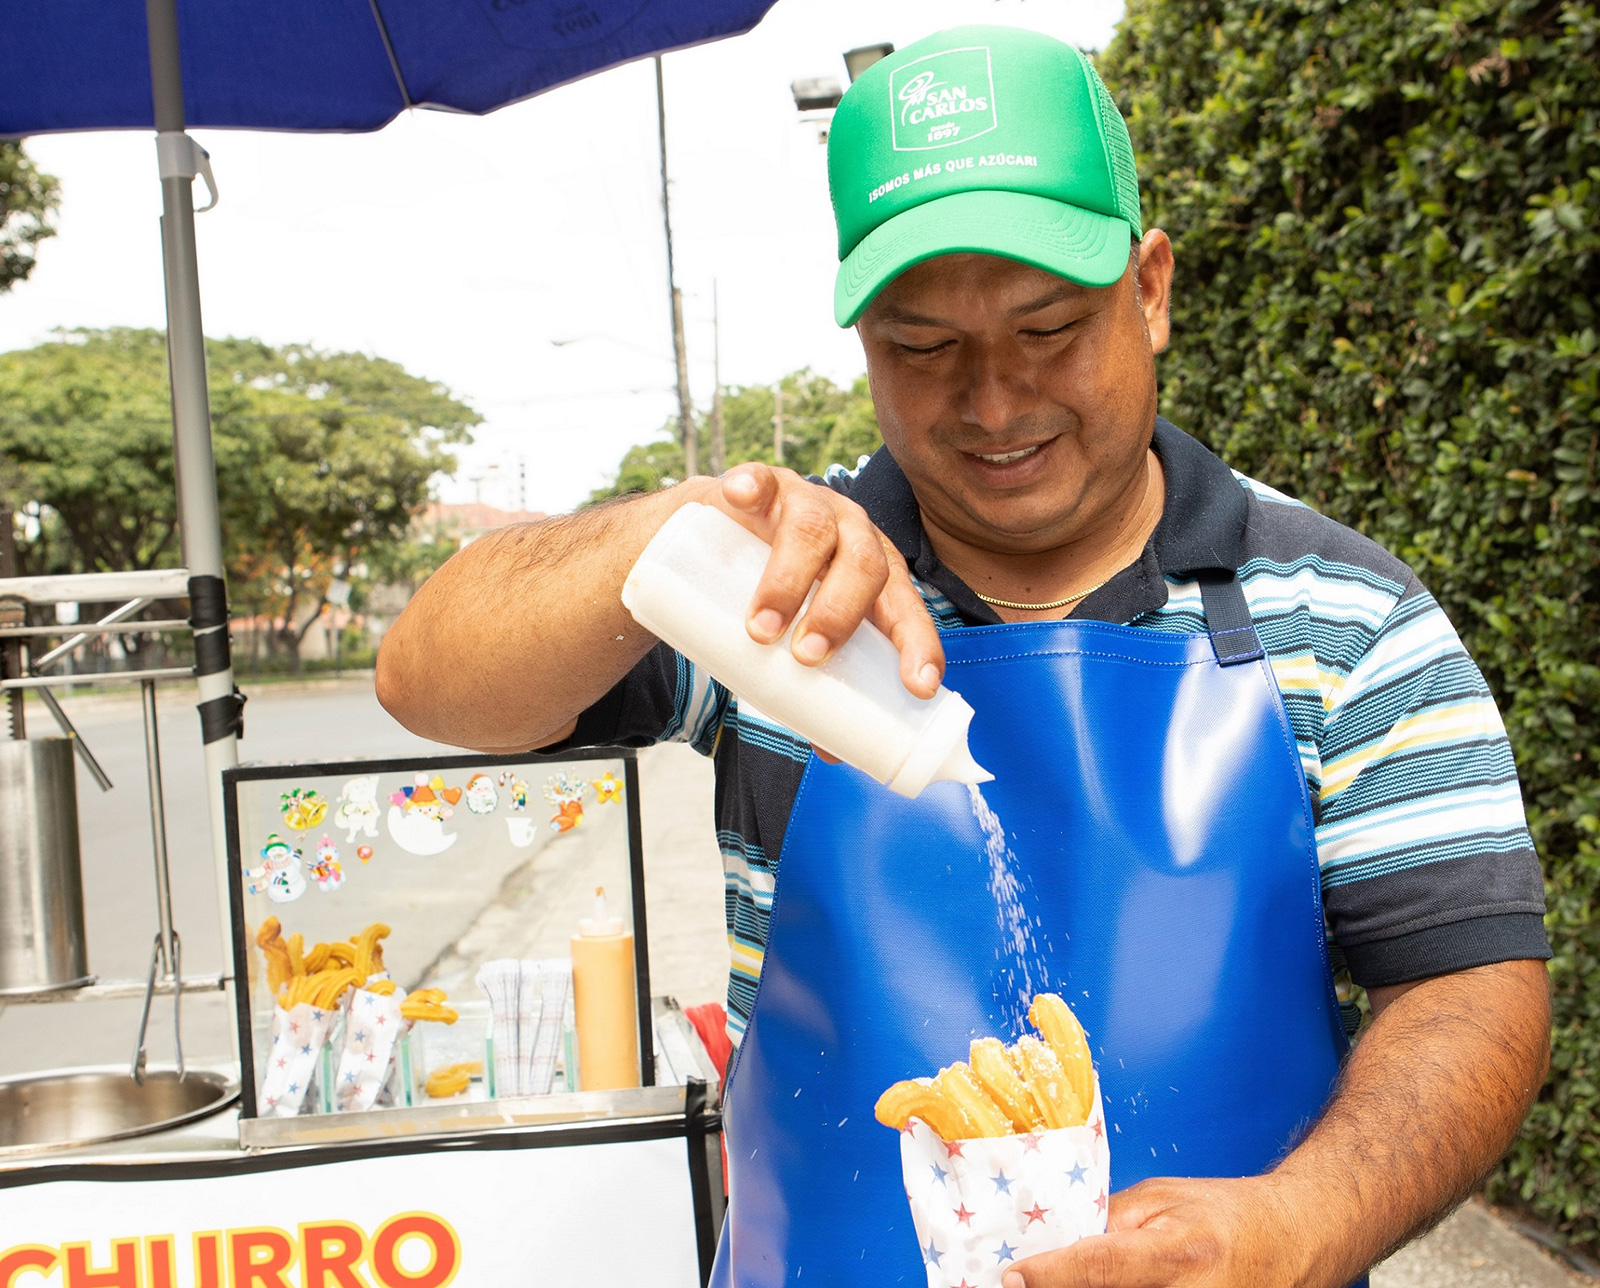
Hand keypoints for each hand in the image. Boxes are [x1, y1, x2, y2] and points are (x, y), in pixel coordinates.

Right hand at [710, 463, 944, 698]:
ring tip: (761, 627)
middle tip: (807, 656)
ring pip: (814, 528)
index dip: (918, 644)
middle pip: (866, 565)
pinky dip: (751, 485)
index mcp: (874, 574)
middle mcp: (851, 533)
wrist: (715, 545)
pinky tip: (740, 497)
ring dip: (790, 579)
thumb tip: (837, 751)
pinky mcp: (760, 485)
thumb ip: (816, 684)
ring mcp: (807, 502)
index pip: (907, 608)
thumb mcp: (797, 641)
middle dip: (840, 614)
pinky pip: (760, 478)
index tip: (917, 686)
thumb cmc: (771, 598)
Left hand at [1003, 1176, 1315, 1287]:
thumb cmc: (1227, 1214)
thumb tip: (1054, 1244)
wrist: (1295, 1239)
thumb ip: (1109, 1223)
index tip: (1012, 1277)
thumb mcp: (1162, 1199)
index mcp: (1180, 1253)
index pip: (1100, 1268)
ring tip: (1061, 1284)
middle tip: (1028, 1284)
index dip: (1048, 1276)